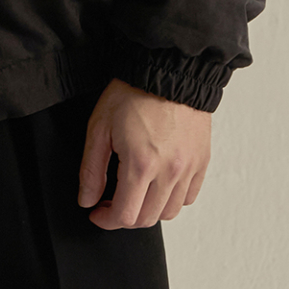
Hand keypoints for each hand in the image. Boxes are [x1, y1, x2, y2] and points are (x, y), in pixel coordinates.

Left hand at [78, 77, 210, 228]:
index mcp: (141, 164)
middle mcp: (169, 171)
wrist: (168, 68)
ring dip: (149, 209)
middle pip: (147, 219)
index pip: (125, 216)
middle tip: (112, 202)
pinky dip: (173, 198)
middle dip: (125, 216)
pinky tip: (159, 183)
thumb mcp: (100, 126)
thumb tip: (87, 199)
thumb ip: (91, 169)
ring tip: (136, 191)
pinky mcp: (202, 160)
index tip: (97, 213)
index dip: (107, 220)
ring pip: (170, 212)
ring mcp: (188, 167)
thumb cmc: (133, 91)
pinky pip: (190, 196)